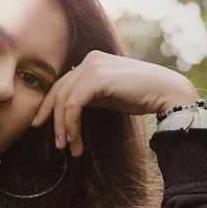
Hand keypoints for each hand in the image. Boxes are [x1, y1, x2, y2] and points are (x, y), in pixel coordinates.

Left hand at [30, 50, 198, 156]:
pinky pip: (74, 105)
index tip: (40, 124)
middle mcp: (89, 60)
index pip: (62, 84)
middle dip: (52, 119)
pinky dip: (71, 125)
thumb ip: (88, 97)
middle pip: (58, 91)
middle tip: (56, 143)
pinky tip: (75, 140)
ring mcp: (93, 66)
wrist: (166, 92)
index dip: (48, 106)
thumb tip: (68, 111)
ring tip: (67, 147)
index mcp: (91, 62)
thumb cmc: (140, 96)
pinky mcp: (98, 78)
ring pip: (64, 100)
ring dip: (63, 127)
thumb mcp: (107, 96)